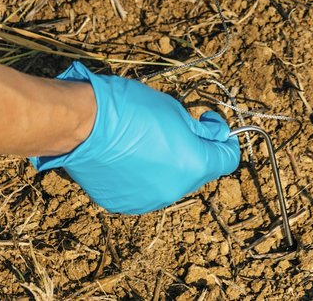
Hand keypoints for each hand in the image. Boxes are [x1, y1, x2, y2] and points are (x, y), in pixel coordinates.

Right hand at [29, 61, 240, 214]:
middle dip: (193, 149)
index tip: (209, 121)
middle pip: (198, 171)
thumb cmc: (130, 109)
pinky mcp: (123, 203)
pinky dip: (144, 172)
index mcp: (193, 165)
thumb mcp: (174, 110)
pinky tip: (127, 152)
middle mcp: (174, 190)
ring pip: (170, 181)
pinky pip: (144, 187)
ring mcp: (147, 200)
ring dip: (168, 162)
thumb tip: (216, 135)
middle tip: (174, 125)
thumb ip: (199, 130)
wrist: (84, 125)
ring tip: (145, 138)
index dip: (224, 138)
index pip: (228, 159)